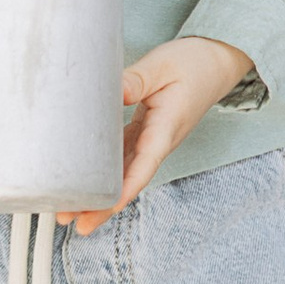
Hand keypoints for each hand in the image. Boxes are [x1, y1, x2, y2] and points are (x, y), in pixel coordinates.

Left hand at [64, 35, 252, 232]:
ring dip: (100, 194)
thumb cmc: (193, 63)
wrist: (215, 62)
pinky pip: (123, 159)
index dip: (124, 189)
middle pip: (129, 180)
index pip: (144, 165)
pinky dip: (105, 174)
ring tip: (69, 211)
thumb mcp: (163, 65)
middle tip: (71, 220)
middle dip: (102, 204)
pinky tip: (85, 182)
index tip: (104, 208)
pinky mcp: (144, 133)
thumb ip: (137, 79)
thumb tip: (112, 91)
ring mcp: (151, 140)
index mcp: (165, 128)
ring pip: (124, 174)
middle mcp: (159, 142)